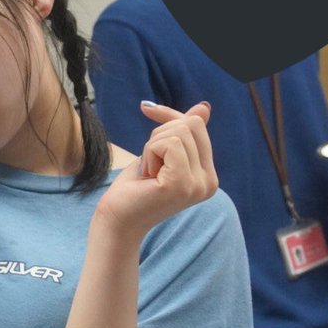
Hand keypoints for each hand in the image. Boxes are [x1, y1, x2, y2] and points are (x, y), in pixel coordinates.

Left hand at [94, 100, 217, 241]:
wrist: (117, 220)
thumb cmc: (134, 188)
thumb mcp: (160, 153)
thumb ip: (183, 132)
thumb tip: (204, 107)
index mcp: (209, 176)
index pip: (197, 126)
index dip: (169, 118)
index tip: (148, 112)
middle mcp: (210, 182)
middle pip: (190, 125)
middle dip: (159, 135)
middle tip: (149, 164)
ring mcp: (198, 185)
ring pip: (178, 132)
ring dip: (152, 147)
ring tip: (148, 173)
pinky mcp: (181, 184)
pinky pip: (168, 144)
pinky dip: (149, 153)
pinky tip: (147, 176)